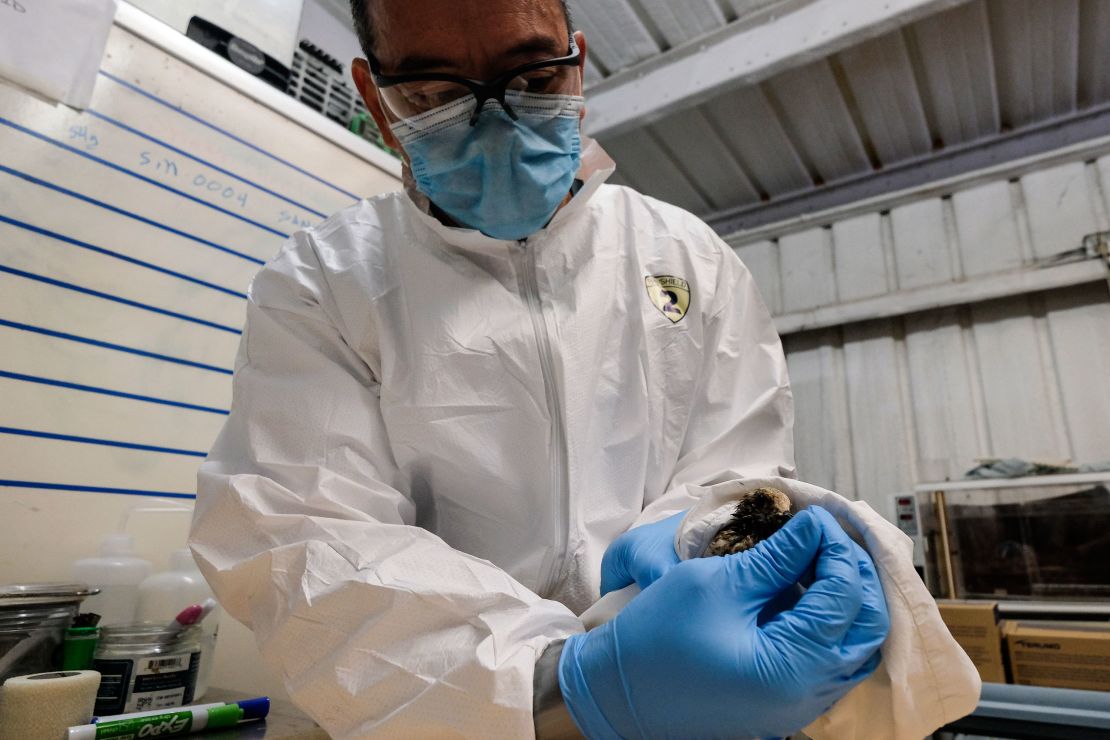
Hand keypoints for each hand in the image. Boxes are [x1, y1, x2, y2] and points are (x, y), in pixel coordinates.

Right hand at [559, 506, 887, 738]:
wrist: (617, 693)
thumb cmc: (655, 639)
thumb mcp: (715, 584)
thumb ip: (775, 557)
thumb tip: (814, 528)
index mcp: (791, 667)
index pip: (843, 595)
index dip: (836, 547)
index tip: (814, 517)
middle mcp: (807, 694)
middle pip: (867, 626)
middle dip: (854, 573)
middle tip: (828, 536)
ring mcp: (799, 705)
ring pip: (855, 646)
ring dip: (847, 599)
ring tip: (821, 560)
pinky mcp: (786, 704)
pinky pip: (831, 661)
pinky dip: (829, 623)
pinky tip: (806, 594)